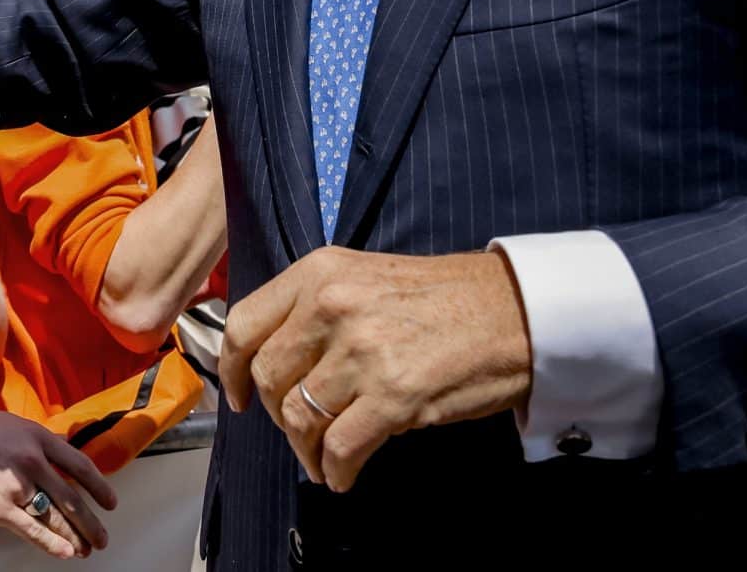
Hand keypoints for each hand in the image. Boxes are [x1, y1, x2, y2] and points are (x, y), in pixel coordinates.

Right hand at [0, 404, 117, 559]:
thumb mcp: (8, 424)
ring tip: (86, 548)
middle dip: (92, 522)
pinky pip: (33, 530)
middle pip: (72, 497)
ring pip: (56, 517)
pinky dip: (52, 544)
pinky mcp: (0, 507)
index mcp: (36, 436)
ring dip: (75, 536)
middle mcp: (33, 460)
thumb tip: (58, 451)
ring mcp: (17, 485)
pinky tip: (67, 552)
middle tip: (103, 537)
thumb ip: (34, 440)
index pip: (79, 464)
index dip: (99, 486)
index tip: (110, 502)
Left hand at [221, 247, 531, 492]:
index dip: (231, 370)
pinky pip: (339, 446)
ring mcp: (362, 350)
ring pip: (298, 417)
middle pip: (267, 378)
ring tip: (323, 459)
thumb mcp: (365, 279)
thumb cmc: (445, 299)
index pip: (244, 325)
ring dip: (306, 450)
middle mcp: (332, 305)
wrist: (515, 312)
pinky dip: (336, 469)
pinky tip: (345, 473)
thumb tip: (277, 361)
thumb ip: (316, 309)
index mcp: (319, 272)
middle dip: (277, 415)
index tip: (238, 396)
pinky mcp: (394, 394)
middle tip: (298, 432)